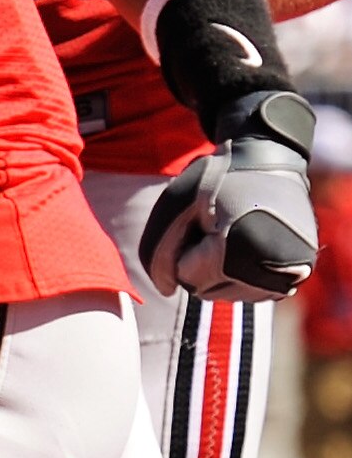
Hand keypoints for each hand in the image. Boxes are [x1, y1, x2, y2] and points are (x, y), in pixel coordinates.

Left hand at [141, 101, 317, 303]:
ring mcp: (290, 277)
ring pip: (227, 294)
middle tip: (220, 224)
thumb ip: (158, 251)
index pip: (185, 276)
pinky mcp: (299, 276)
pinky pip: (250, 292)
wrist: (270, 163)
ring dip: (221, 268)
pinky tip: (251, 244)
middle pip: (205, 290)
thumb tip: (166, 291)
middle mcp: (273, 271)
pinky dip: (242, 274)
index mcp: (241, 251)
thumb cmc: (220, 179)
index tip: (205, 219)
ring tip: (236, 232)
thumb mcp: (176, 204)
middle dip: (202, 260)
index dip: (186, 245)